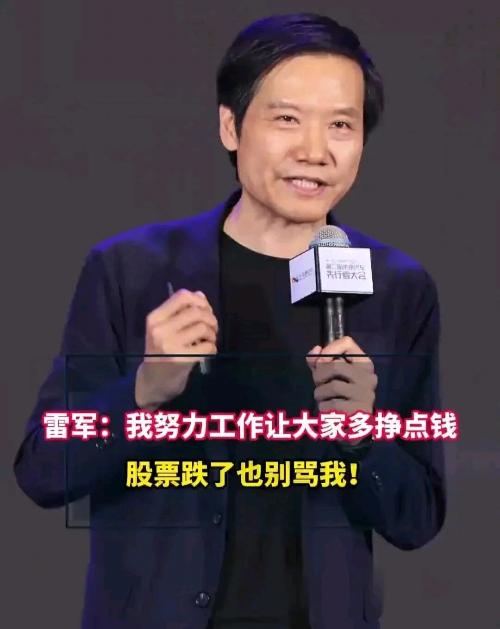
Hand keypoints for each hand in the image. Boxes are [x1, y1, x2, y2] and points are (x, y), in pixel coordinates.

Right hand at [135, 289, 217, 408]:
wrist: (154, 380)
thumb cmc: (162, 350)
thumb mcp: (165, 327)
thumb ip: (181, 311)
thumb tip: (200, 295)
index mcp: (155, 318)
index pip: (182, 297)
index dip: (199, 300)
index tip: (205, 309)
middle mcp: (160, 330)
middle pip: (196, 312)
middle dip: (211, 317)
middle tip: (212, 327)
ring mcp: (170, 345)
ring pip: (203, 327)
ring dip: (212, 333)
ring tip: (209, 339)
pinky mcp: (182, 359)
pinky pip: (207, 346)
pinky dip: (212, 347)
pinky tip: (207, 350)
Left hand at [307, 336, 377, 444]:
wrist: (356, 427)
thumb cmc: (342, 395)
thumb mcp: (331, 376)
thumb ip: (320, 362)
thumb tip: (315, 350)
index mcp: (364, 364)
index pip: (347, 342)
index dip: (328, 349)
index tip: (320, 361)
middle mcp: (368, 377)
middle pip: (334, 365)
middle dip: (318, 375)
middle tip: (318, 384)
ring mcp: (365, 395)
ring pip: (330, 387)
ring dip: (319, 394)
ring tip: (323, 400)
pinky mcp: (358, 413)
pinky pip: (330, 406)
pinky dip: (323, 409)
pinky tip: (329, 412)